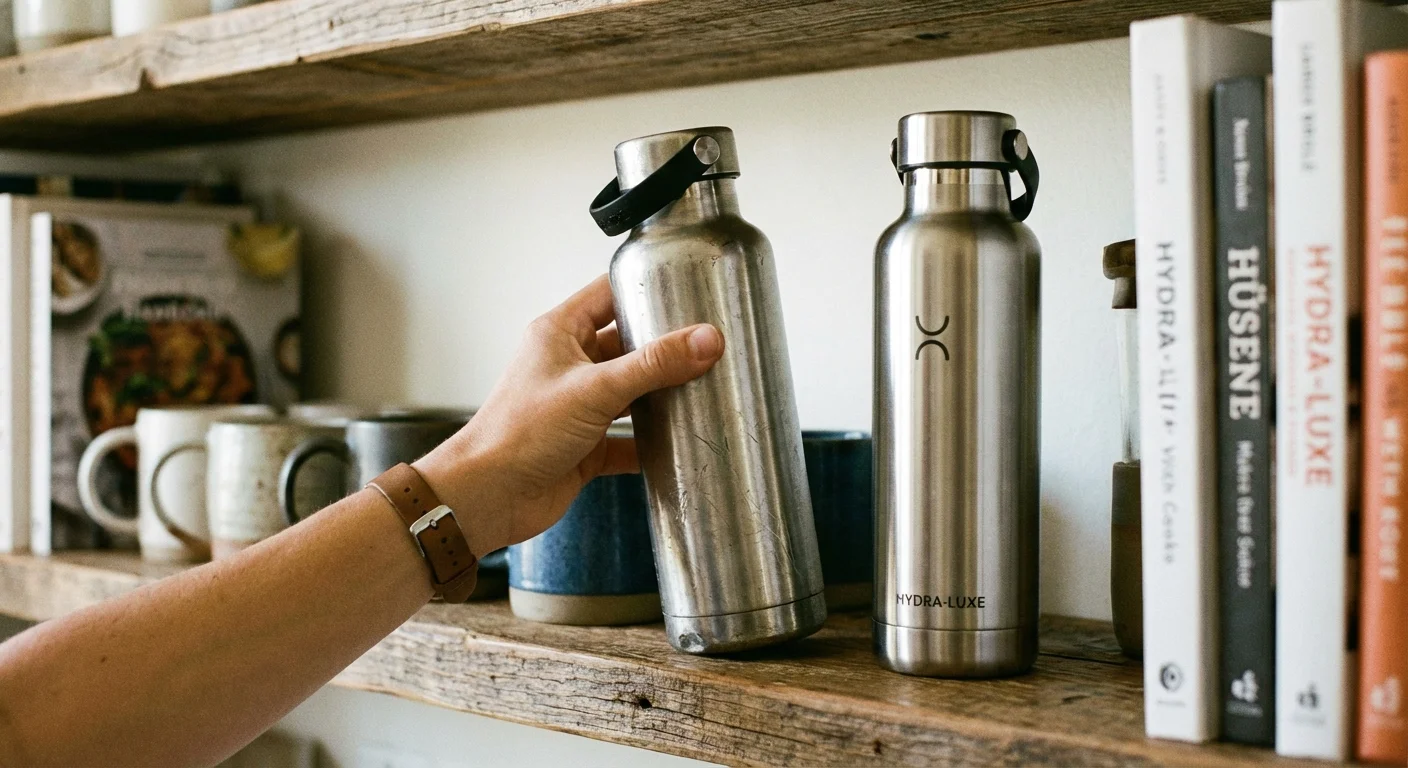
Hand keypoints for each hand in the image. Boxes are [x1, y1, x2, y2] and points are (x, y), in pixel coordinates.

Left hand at [414, 275, 723, 555]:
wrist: (489, 497)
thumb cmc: (519, 433)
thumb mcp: (595, 389)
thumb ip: (653, 365)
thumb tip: (704, 340)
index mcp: (560, 334)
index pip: (608, 295)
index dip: (643, 289)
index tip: (685, 289)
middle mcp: (570, 366)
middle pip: (627, 346)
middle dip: (664, 348)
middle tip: (708, 344)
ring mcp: (578, 406)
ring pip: (631, 392)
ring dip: (661, 396)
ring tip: (703, 388)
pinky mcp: (586, 445)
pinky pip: (627, 439)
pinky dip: (650, 443)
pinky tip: (676, 443)